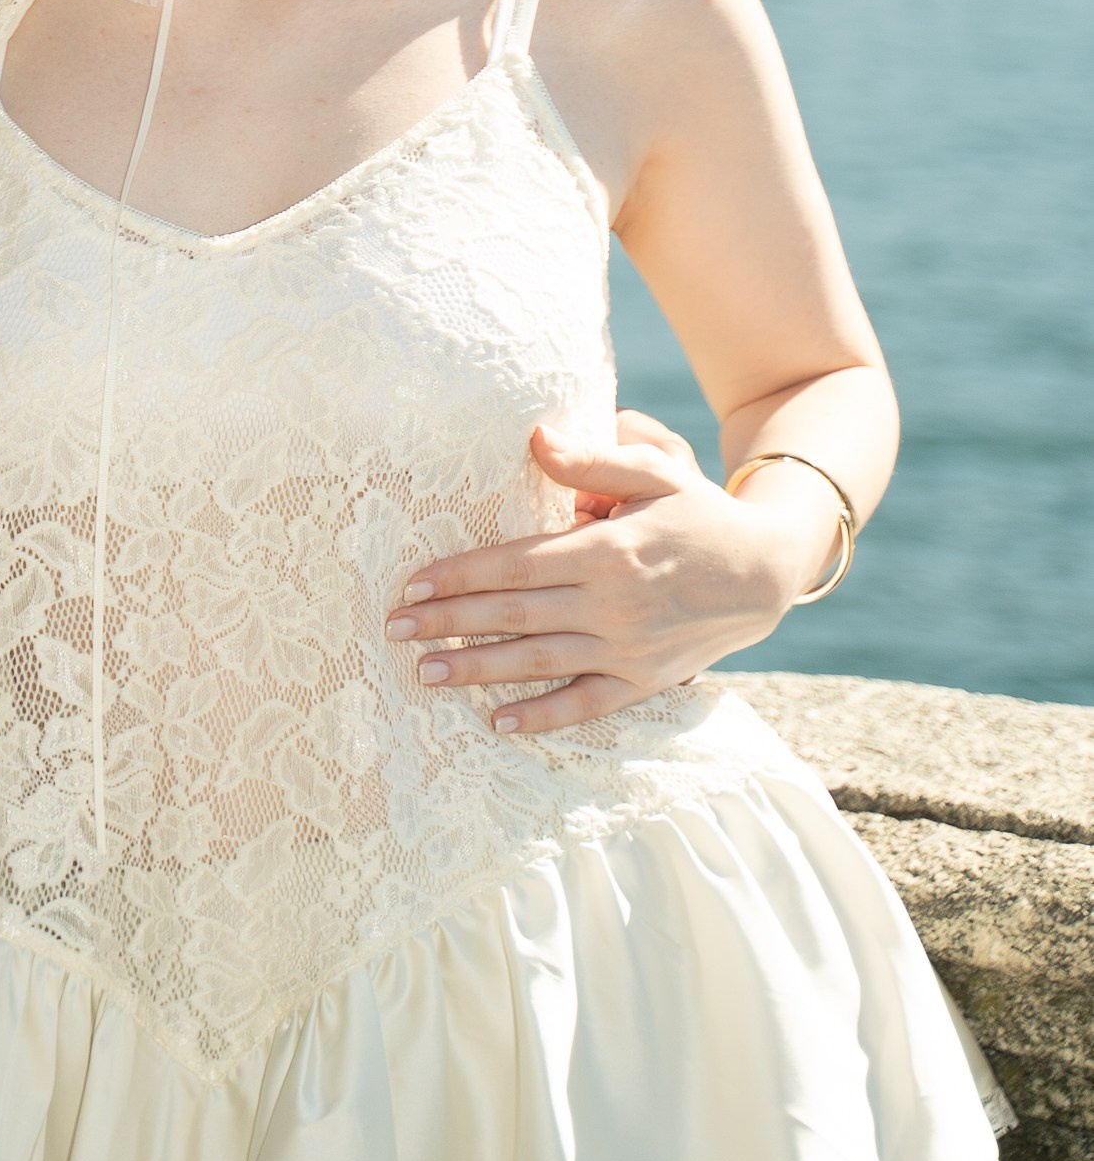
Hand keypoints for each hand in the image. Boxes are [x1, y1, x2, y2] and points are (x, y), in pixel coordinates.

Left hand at [384, 413, 816, 733]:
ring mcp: (629, 649)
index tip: (414, 582)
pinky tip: (499, 723)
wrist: (766, 573)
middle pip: (514, 614)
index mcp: (607, 550)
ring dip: (479, 669)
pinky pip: (586, 704)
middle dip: (449, 621)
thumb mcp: (655, 471)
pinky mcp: (645, 680)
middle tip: (395, 628)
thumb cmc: (700, 513)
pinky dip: (543, 716)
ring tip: (424, 673)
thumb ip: (593, 460)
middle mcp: (613, 604)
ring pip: (539, 662)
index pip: (516, 562)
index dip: (461, 574)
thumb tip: (535, 437)